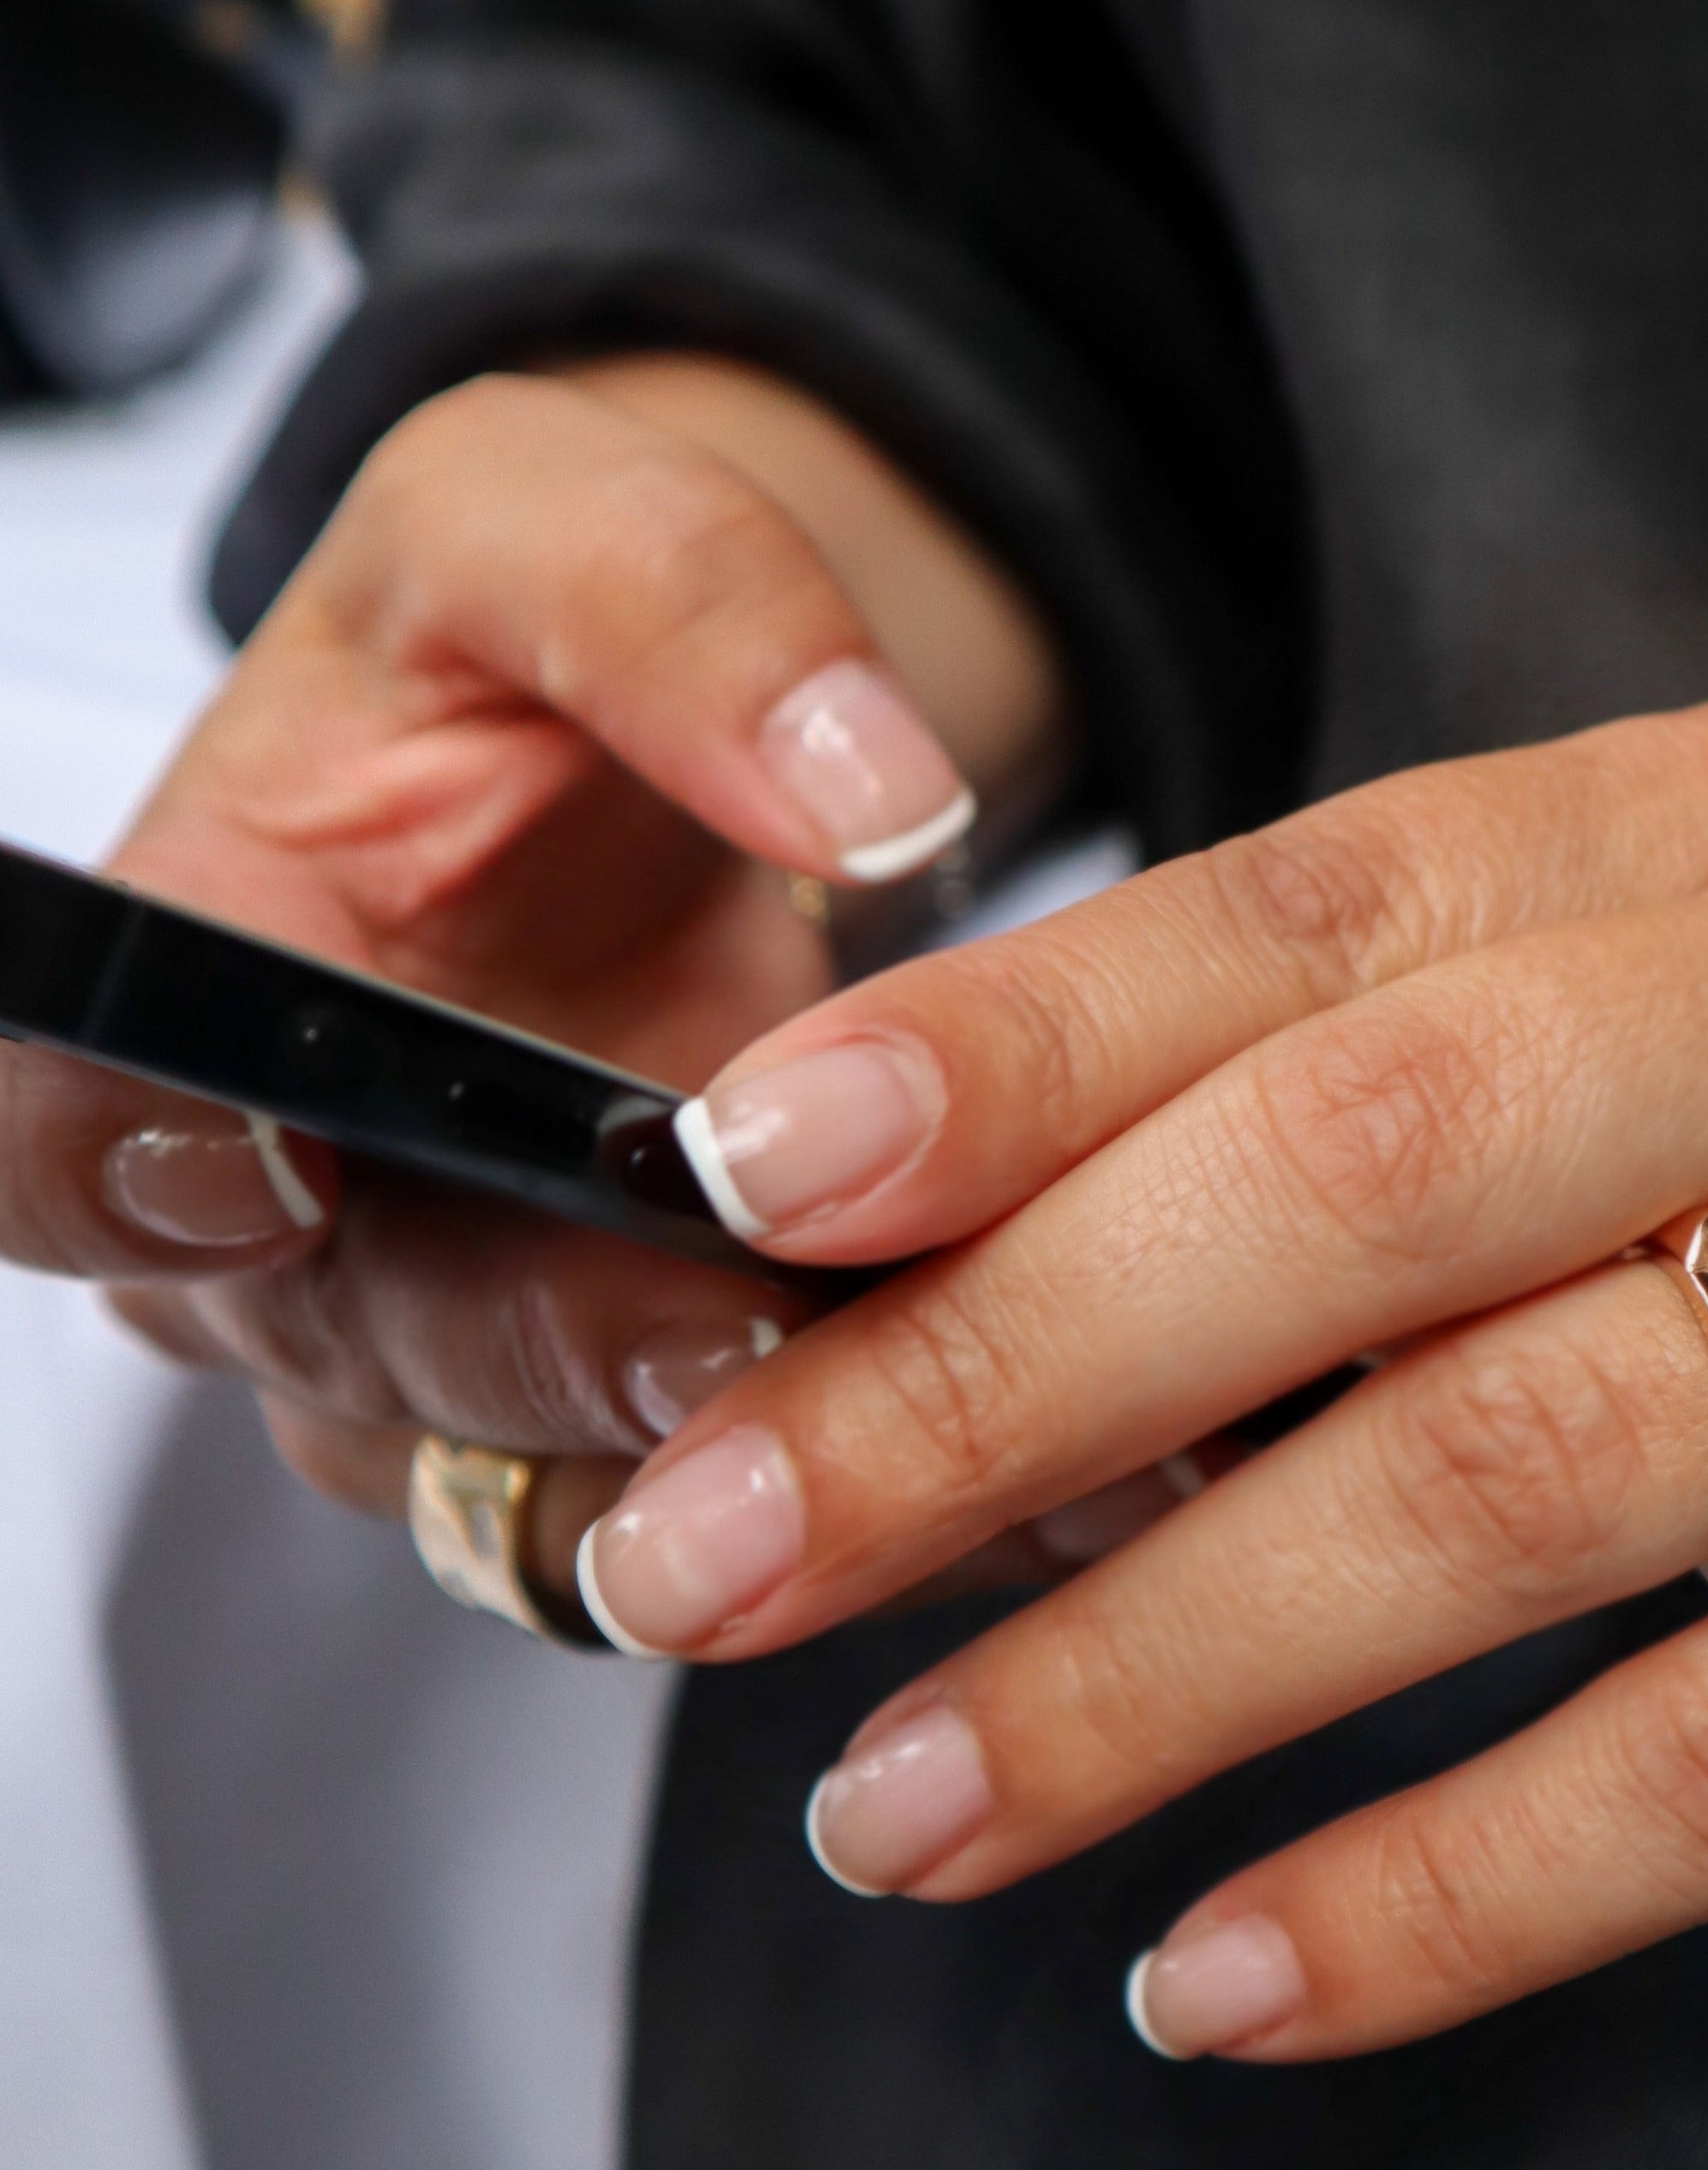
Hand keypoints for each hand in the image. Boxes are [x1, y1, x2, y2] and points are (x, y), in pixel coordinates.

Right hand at [14, 360, 1068, 1547]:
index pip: (55, 1125)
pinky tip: (1039, 1452)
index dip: (122, 1168)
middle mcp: (281, 1229)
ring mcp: (450, 1364)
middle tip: (752, 1317)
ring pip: (562, 1488)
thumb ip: (677, 600)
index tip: (275, 1167)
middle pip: (371, 1351)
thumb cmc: (542, 666)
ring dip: (747, 1457)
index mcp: (184, 989)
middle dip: (570, 1338)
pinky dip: (883, 1500)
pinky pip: (730, 1537)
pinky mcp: (624, 1439)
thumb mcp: (569, 524)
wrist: (671, 798)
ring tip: (950, 1387)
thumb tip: (865, 790)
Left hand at [571, 695, 1707, 2056]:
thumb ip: (1477, 1038)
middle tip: (706, 1561)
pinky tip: (1233, 1976)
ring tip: (900, 1808)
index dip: (1002, 1058)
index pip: (1313, 917)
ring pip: (1515, 1494)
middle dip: (986, 1392)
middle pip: (1360, 1200)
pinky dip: (1460, 1892)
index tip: (742, 1201)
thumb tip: (1049, 1215)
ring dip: (1160, 1672)